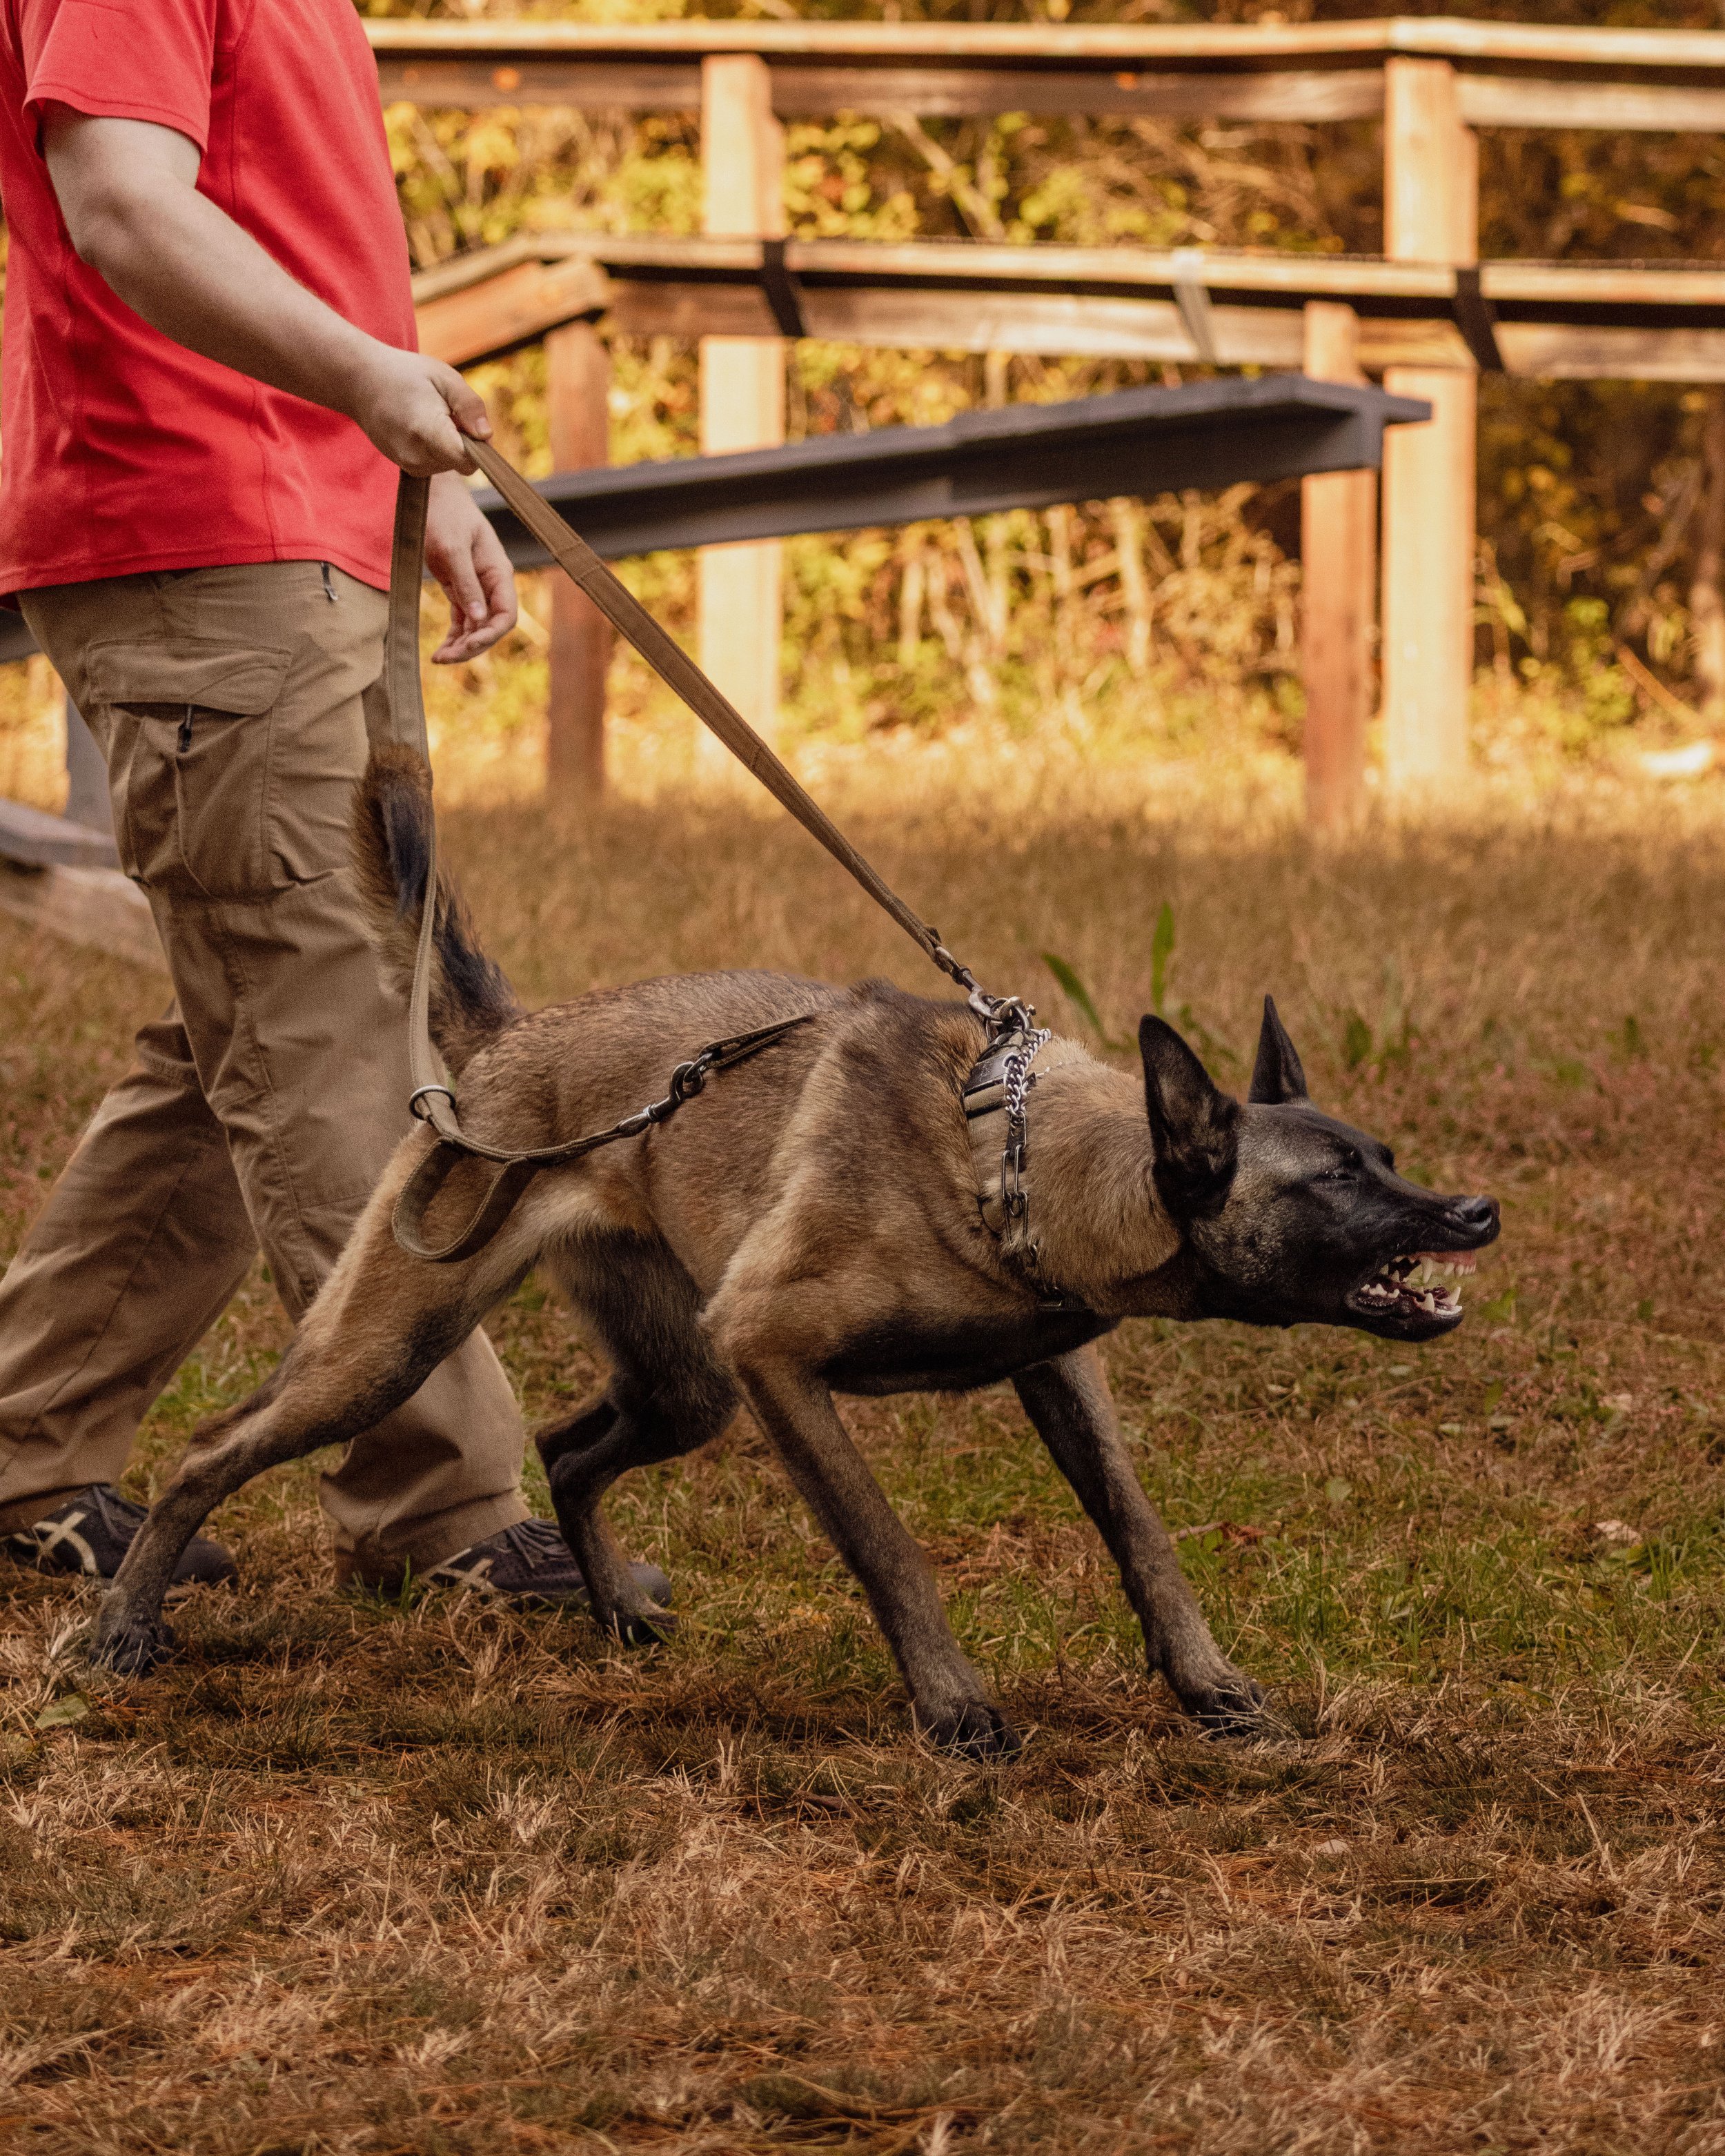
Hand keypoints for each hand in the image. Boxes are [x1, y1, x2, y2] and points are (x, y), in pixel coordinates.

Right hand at [346, 347, 492, 477]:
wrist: (360, 381)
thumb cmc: (405, 374)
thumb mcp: (444, 377)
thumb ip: (470, 406)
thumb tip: (486, 435)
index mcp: (426, 430)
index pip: (467, 460)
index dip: (479, 446)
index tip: (471, 424)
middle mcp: (416, 455)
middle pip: (461, 463)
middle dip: (464, 441)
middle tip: (446, 412)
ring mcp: (408, 464)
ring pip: (450, 465)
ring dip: (450, 445)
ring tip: (431, 416)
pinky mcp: (405, 467)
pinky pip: (436, 464)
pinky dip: (437, 449)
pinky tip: (422, 427)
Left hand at [425, 472, 517, 663]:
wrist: (431, 494)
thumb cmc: (444, 514)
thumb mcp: (453, 547)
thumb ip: (466, 583)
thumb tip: (479, 619)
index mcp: (498, 572)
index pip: (506, 615)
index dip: (491, 634)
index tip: (469, 644)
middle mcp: (491, 584)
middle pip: (491, 627)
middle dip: (473, 645)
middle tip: (446, 658)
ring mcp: (475, 587)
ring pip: (475, 628)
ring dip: (460, 646)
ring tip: (439, 659)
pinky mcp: (458, 588)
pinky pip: (461, 620)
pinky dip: (453, 636)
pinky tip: (440, 651)